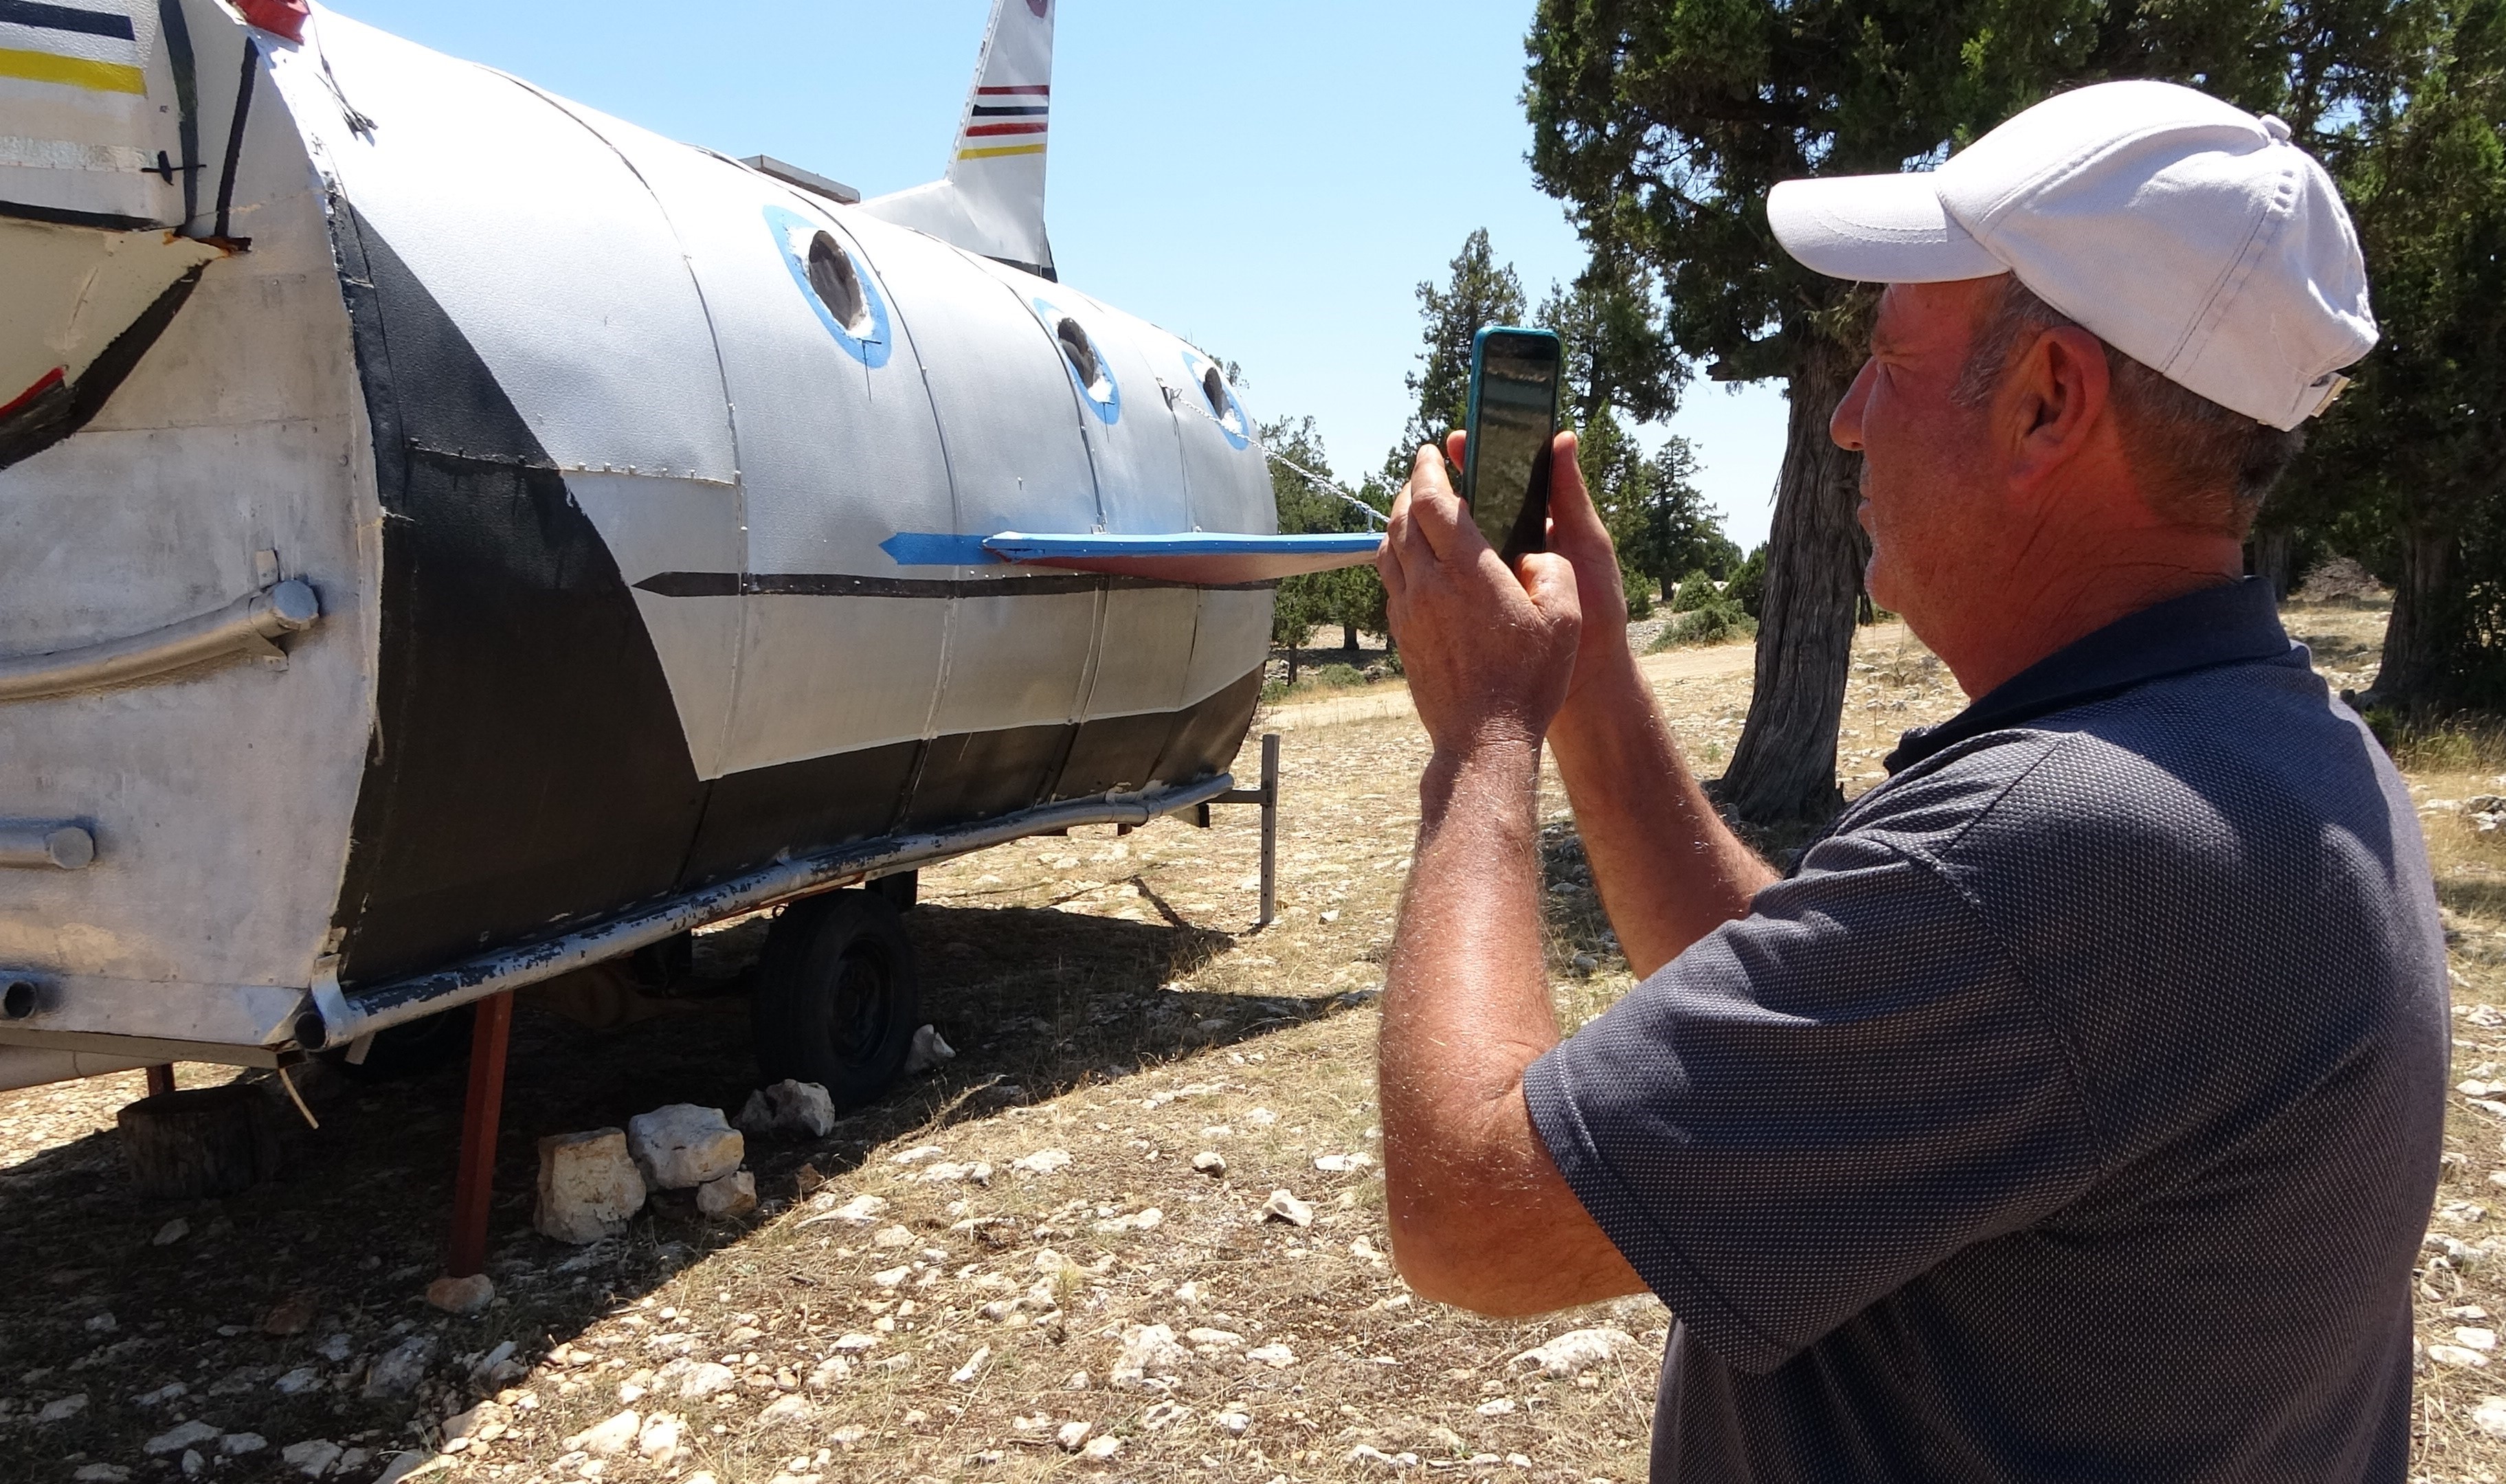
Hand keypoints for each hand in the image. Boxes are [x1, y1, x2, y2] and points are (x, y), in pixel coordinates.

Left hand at [1378, 441, 1580, 756]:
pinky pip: (1391, 582)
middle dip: (1411, 488)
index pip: (1433, 501)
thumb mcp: (1564, 620)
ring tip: (1418, 511)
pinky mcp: (1402, 635)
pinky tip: (1416, 562)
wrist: (1483, 740)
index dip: (1428, 469)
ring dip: (1400, 521)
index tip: (1431, 452)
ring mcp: (1409, 611)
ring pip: (1389, 549)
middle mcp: (1428, 585)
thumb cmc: (1528, 682)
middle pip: (1403, 518)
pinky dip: (1398, 557)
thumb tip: (1535, 552)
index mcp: (1467, 571)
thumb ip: (1554, 571)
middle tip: (1425, 474)